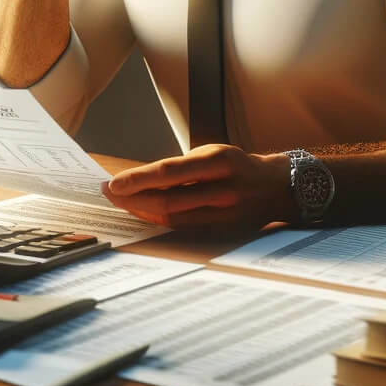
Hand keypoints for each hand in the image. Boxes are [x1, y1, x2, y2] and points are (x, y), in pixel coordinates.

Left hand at [101, 145, 293, 234]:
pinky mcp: (223, 232)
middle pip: (168, 201)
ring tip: (121, 203)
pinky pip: (183, 229)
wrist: (275, 188)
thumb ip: (180, 167)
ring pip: (173, 219)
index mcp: (219, 161)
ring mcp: (225, 215)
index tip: (113, 183)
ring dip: (142, 212)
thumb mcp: (212, 153)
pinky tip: (144, 214)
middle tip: (110, 193)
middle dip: (132, 199)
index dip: (137, 180)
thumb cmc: (236, 166)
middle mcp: (223, 190)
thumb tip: (140, 179)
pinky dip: (159, 221)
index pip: (169, 173)